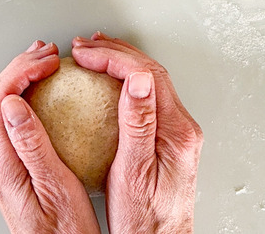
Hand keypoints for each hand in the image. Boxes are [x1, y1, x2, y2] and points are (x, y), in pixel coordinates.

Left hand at [0, 41, 99, 233]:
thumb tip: (12, 103)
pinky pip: (8, 118)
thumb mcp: (55, 185)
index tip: (51, 60)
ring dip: (20, 78)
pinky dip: (24, 94)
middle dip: (20, 66)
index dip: (23, 70)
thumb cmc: (63, 230)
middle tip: (48, 53)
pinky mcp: (8, 164)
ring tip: (44, 63)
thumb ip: (31, 143)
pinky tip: (42, 91)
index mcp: (1, 161)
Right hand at [72, 32, 203, 233]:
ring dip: (121, 62)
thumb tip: (139, 81)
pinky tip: (107, 81)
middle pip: (151, 72)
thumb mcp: (134, 173)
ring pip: (150, 81)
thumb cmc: (144, 219)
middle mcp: (181, 127)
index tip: (84, 54)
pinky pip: (147, 96)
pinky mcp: (166, 138)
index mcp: (177, 132)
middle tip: (83, 47)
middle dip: (115, 52)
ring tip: (93, 53)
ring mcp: (176, 131)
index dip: (113, 57)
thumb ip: (138, 125)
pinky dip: (124, 80)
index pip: (147, 76)